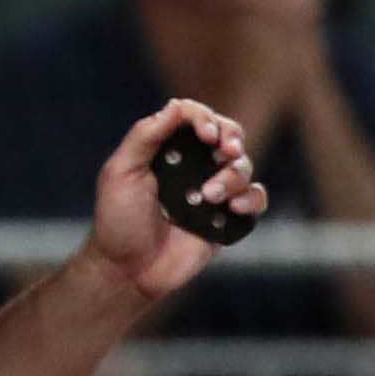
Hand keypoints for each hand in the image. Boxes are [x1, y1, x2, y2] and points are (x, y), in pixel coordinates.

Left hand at [87, 99, 262, 301]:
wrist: (129, 268)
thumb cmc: (118, 220)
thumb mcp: (121, 171)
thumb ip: (146, 136)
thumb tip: (176, 106)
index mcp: (168, 149)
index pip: (194, 117)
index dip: (204, 118)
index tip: (204, 135)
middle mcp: (194, 166)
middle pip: (228, 136)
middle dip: (231, 139)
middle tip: (226, 151)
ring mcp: (214, 191)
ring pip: (243, 168)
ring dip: (231, 177)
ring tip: (209, 197)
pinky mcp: (229, 217)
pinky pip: (256, 199)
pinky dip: (251, 199)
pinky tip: (233, 208)